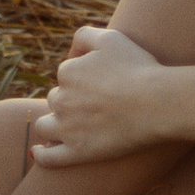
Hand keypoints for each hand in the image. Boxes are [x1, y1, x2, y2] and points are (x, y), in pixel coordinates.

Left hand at [29, 22, 166, 164]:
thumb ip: (84, 36)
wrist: (156, 103)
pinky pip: (49, 158)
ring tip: (68, 127)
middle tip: (93, 105)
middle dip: (68, 100)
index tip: (101, 82)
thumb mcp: (110, 38)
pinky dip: (41, 155)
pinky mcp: (77, 153)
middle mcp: (61, 100)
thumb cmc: (137, 68)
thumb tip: (71, 54)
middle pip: (56, 99)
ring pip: (46, 126)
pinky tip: (38, 152)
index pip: (66, 74)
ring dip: (53, 124)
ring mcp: (67, 129)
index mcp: (68, 73)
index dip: (83, 77)